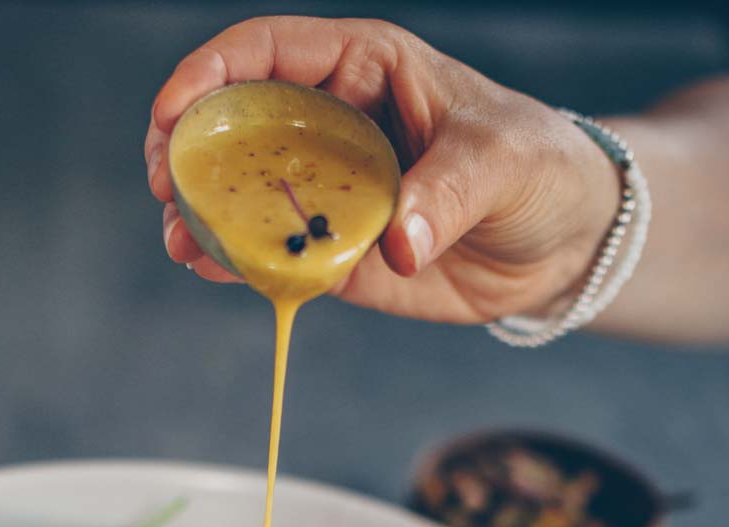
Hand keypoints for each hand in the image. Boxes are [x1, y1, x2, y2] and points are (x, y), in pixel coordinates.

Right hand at [145, 16, 621, 323]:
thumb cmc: (541, 166)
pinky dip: (241, 263)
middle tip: (166, 184)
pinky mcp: (337, 252)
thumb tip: (397, 243)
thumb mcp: (504, 158)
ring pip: (247, 195)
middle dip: (191, 150)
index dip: (211, 73)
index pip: (269, 54)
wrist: (562, 241)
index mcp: (365, 69)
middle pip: (238, 125)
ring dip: (204, 215)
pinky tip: (212, 269)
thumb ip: (447, 190)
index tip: (172, 111)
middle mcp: (334, 126)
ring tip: (179, 240)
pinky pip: (278, 254)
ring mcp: (330, 192)